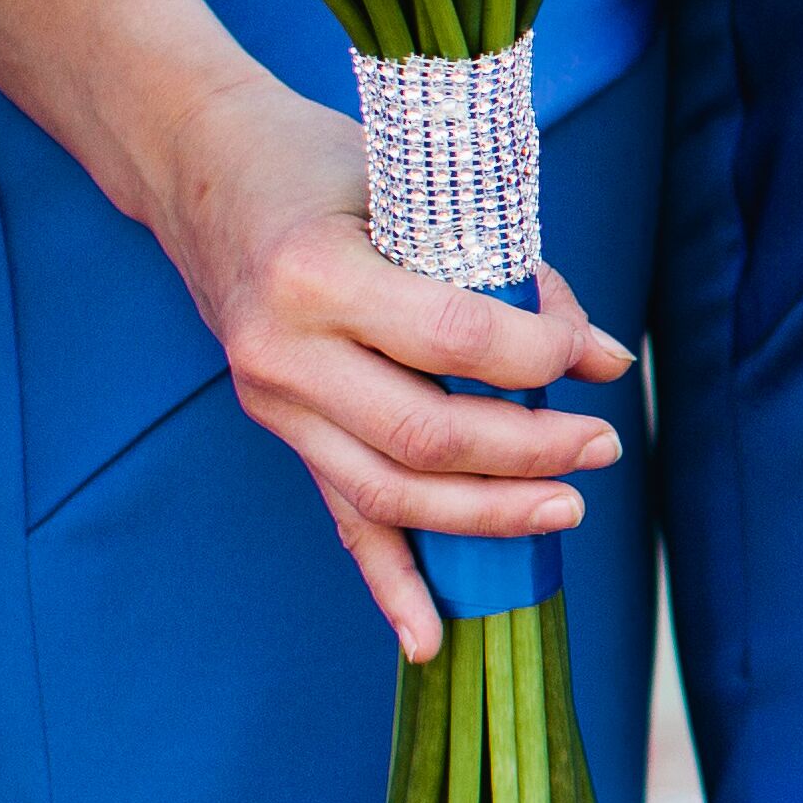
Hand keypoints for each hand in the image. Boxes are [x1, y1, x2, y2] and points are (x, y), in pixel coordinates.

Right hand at [150, 75, 629, 657]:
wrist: (200, 168)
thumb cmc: (322, 164)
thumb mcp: (412, 185)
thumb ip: (502, 266)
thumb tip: (601, 355)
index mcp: (314, 275)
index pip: (450, 338)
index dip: (537, 354)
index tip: (593, 354)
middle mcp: (283, 352)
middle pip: (424, 435)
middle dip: (528, 452)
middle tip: (603, 445)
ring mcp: (272, 403)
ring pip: (388, 493)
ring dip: (487, 515)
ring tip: (567, 507)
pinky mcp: (280, 432)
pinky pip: (342, 518)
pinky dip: (390, 582)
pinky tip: (429, 638)